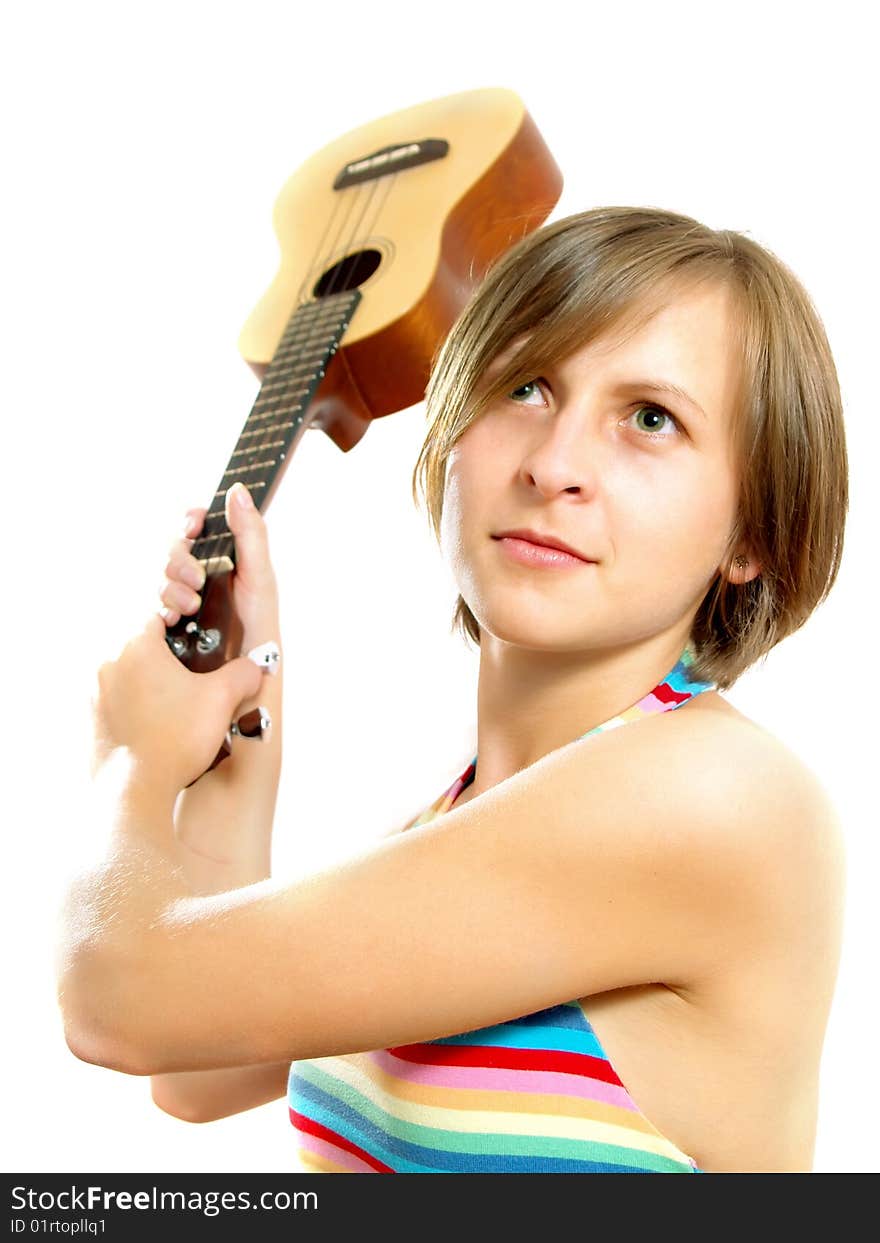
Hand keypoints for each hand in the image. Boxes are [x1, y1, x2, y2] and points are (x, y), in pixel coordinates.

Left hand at [92, 614, 266, 794]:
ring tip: (171, 707)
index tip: (193, 641)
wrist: (134, 790)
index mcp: (136, 646)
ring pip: (124, 674)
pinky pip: (111, 702)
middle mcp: (106, 663)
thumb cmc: (175, 739)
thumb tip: (253, 668)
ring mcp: (92, 693)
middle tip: (187, 679)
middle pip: (138, 645)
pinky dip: (130, 708)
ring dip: (145, 683)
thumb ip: (243, 673)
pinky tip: (152, 728)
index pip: (156, 614)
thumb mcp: (222, 699)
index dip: (179, 623)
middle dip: (163, 658)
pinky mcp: (86, 720)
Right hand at [159, 482, 280, 657]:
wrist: (250, 678)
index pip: (197, 528)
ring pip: (162, 580)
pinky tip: (172, 621)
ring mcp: (185, 602)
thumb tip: (237, 490)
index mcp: (223, 561)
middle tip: (196, 579)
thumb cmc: (261, 627)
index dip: (190, 521)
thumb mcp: (259, 577)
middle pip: (174, 552)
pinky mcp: (170, 627)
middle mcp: (202, 579)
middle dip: (179, 560)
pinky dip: (161, 610)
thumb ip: (250, 533)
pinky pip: (153, 608)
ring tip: (191, 607)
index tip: (194, 523)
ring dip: (172, 588)